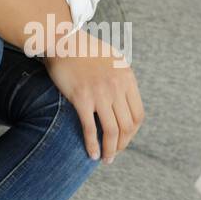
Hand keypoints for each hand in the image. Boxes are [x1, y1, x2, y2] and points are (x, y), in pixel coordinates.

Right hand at [42, 34, 143, 163]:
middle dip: (122, 144)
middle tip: (114, 153)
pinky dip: (92, 145)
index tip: (124, 139)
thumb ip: (121, 78)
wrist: (62, 40)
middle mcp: (117, 87)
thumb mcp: (112, 59)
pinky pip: (90, 128)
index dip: (133, 132)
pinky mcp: (81, 98)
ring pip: (112, 131)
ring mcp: (100, 93)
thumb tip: (124, 99)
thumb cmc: (83, 48)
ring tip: (106, 159)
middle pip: (127, 126)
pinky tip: (91, 154)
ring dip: (110, 149)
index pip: (138, 115)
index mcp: (127, 78)